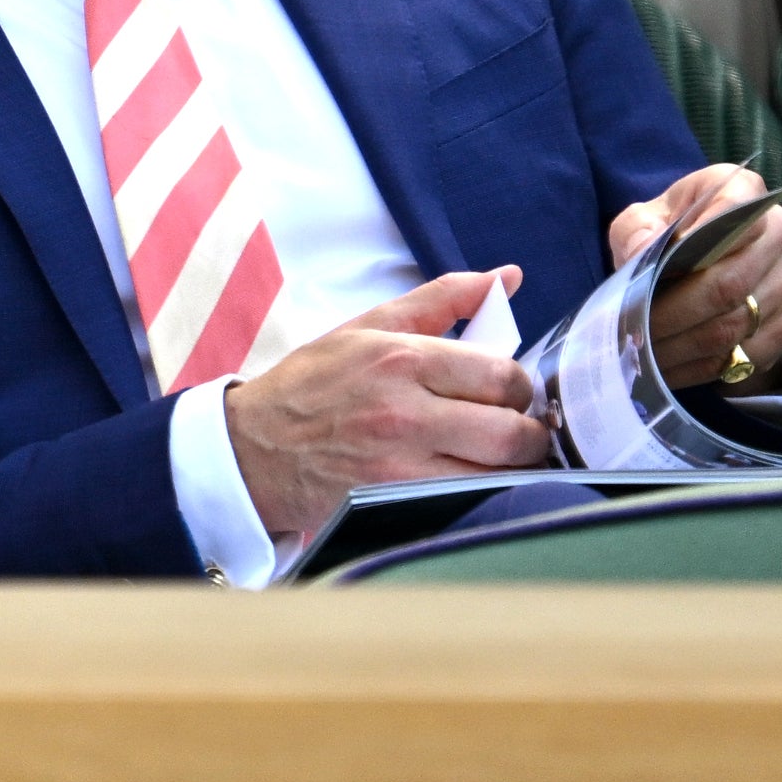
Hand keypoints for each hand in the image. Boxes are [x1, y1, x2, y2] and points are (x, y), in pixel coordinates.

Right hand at [224, 268, 549, 533]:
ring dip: (510, 468)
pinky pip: (469, 502)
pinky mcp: (396, 505)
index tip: (507, 393)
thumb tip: (507, 276)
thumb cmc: (315, 383)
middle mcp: (405, 411)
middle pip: (511, 430)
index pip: (501, 373)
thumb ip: (442, 299)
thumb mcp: (369, 326)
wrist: (255, 448)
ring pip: (498, 473)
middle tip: (514, 429)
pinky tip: (471, 481)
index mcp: (401, 357)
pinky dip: (483, 493)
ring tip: (496, 457)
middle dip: (527, 432)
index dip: (518, 386)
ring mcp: (402, 464)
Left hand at [608, 164, 781, 388]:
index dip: (693, 246)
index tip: (652, 271)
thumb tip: (644, 252)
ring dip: (683, 346)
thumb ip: (637, 230)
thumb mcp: (643, 217)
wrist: (703, 253)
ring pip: (735, 324)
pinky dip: (702, 367)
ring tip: (641, 354)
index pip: (732, 215)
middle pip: (727, 282)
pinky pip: (747, 354)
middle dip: (672, 313)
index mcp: (743, 190)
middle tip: (631, 331)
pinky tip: (668, 368)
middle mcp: (780, 231)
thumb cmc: (669, 231)